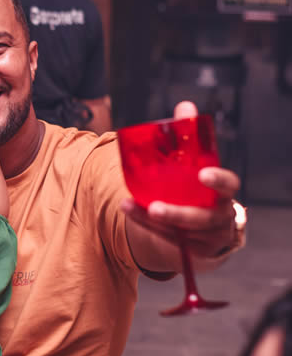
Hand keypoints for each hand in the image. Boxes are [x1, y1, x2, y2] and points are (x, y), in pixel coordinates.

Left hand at [121, 101, 240, 258]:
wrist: (207, 227)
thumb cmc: (198, 187)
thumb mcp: (196, 163)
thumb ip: (190, 135)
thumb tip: (185, 105)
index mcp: (224, 193)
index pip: (229, 185)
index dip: (219, 180)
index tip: (203, 174)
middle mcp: (220, 216)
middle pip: (201, 218)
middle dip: (177, 214)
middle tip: (154, 207)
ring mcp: (207, 237)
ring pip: (180, 232)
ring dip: (150, 220)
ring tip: (127, 205)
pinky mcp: (192, 250)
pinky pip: (167, 240)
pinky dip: (145, 226)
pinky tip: (128, 210)